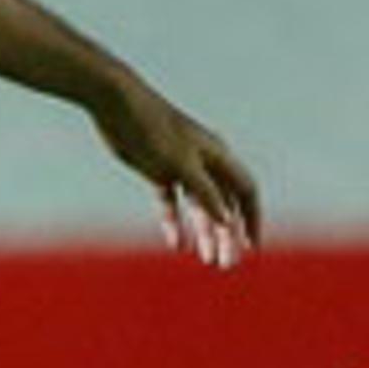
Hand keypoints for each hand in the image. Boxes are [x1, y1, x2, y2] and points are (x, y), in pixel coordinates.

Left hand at [96, 83, 260, 269]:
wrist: (116, 103)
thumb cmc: (152, 128)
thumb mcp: (181, 164)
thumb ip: (205, 192)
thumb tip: (228, 221)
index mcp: (217, 156)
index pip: (245, 192)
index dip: (252, 219)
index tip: (251, 247)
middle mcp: (204, 162)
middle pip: (223, 203)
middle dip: (227, 234)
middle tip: (226, 264)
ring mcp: (180, 166)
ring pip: (199, 206)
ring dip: (204, 231)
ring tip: (206, 259)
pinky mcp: (157, 168)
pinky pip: (171, 201)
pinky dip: (174, 221)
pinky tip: (175, 243)